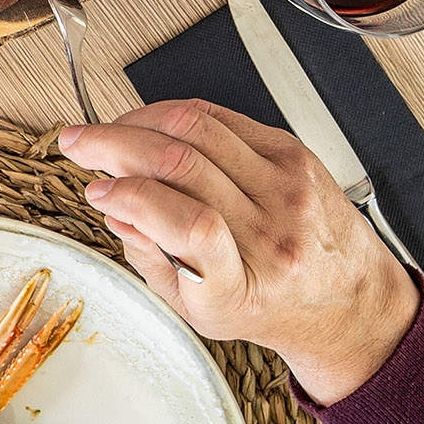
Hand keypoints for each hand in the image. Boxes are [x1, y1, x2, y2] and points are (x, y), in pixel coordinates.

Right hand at [62, 99, 422, 404]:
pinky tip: (149, 123)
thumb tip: (111, 205)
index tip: (96, 191)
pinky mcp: (294, 155)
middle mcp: (272, 235)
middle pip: (182, 163)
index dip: (132, 198)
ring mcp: (287, 189)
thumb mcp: (201, 310)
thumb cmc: (270, 305)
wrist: (347, 298)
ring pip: (197, 129)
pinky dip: (172, 114)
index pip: (190, 227)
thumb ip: (150, 260)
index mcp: (245, 286)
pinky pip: (220, 116)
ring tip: (106, 130)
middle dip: (113, 144)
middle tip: (76, 143)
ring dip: (135, 120)